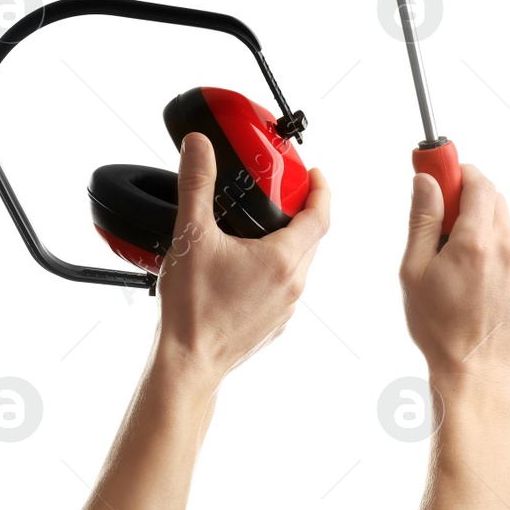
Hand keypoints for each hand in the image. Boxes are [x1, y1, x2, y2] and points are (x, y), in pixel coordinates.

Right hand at [155, 133, 330, 378]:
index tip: (314, 174)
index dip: (320, 189)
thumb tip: (198, 148)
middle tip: (279, 195)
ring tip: (254, 231)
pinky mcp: (273, 324)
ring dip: (286, 243)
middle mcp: (293, 284)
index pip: (320, 215)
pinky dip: (271, 270)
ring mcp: (285, 307)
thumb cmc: (192, 308)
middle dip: (301, 212)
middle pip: (311, 238)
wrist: (188, 361)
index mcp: (282, 259)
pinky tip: (240, 269)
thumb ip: (196, 185)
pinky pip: (282, 288)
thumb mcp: (191, 235)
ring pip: (297, 264)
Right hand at [400, 167, 509, 384]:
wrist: (477, 372)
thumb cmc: (438, 327)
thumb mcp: (414, 271)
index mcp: (475, 244)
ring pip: (503, 232)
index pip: (478, 184)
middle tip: (441, 222)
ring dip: (481, 236)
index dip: (459, 172)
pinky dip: (496, 261)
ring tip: (458, 273)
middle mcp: (509, 250)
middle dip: (468, 202)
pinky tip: (478, 289)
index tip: (442, 170)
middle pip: (494, 202)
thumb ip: (422, 221)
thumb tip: (426, 182)